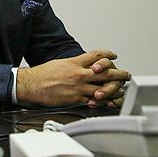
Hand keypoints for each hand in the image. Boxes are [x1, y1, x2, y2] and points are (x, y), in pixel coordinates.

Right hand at [16, 50, 130, 106]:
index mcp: (75, 63)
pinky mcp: (76, 99)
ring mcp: (79, 87)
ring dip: (115, 90)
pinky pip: (94, 101)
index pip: (97, 55)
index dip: (108, 55)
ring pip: (103, 88)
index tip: (113, 56)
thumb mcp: (60, 63)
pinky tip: (107, 101)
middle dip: (119, 74)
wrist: (32, 85)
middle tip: (126, 75)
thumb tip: (82, 65)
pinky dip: (102, 101)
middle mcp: (79, 74)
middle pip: (106, 72)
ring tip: (120, 90)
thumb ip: (74, 64)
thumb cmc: (42, 74)